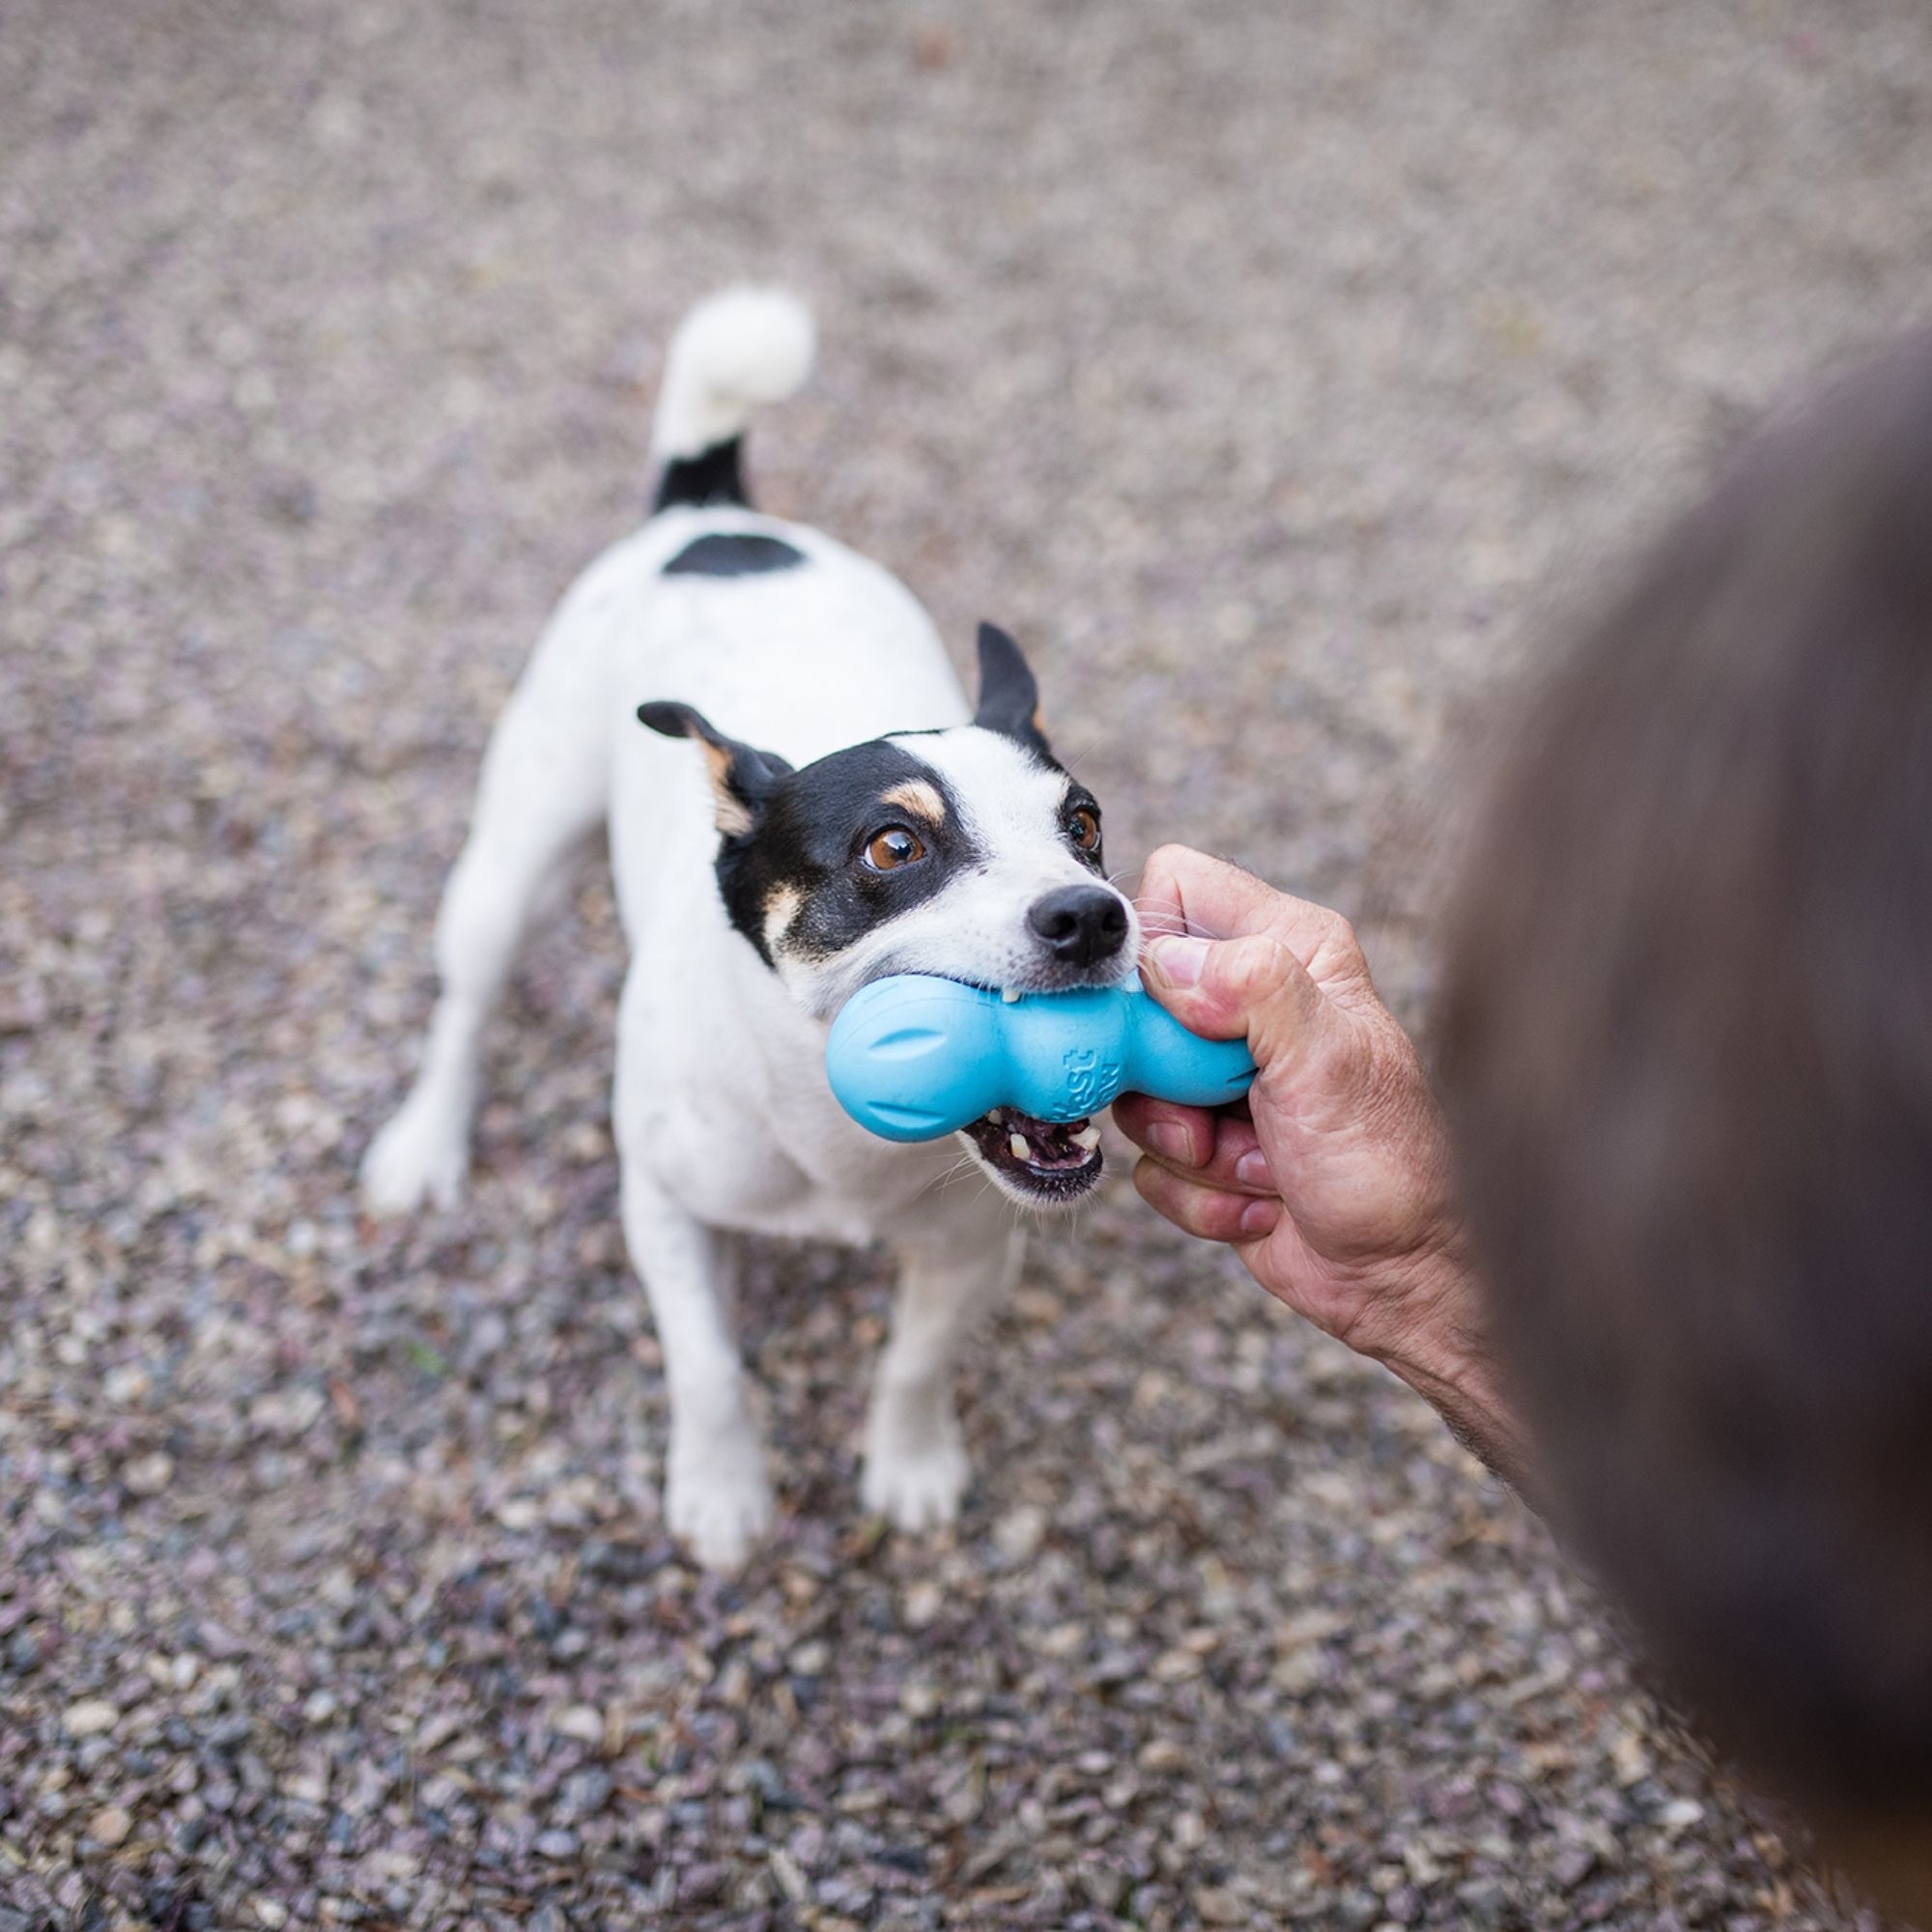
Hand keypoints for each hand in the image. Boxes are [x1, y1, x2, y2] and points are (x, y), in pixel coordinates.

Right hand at [1116, 846, 1532, 1487]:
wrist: (1407, 1276)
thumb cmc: (1393, 1163)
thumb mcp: (1326, 1058)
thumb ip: (1251, 986)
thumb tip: (1163, 963)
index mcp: (1287, 947)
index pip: (1172, 890)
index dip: (1152, 948)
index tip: (1170, 1016)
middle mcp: (1249, 1001)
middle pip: (1132, 1002)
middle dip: (1167, 1077)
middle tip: (1221, 1107)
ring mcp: (1220, 1076)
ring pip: (1132, 1091)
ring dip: (1190, 1147)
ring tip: (1259, 1164)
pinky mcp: (1203, 1144)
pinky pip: (1147, 1162)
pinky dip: (1199, 1195)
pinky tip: (1262, 1201)